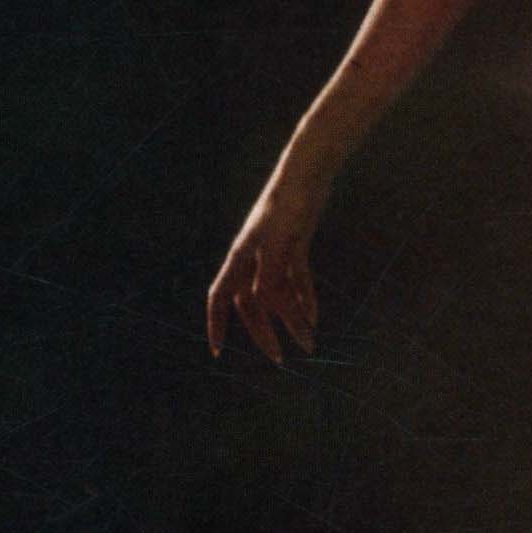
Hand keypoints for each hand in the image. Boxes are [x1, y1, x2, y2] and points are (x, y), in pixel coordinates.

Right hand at [206, 151, 329, 364]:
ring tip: (309, 342)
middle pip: (252, 305)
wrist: (309, 173)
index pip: (220, 298)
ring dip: (291, 319)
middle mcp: (253, 258)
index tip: (218, 352)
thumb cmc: (288, 203)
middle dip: (264, 333)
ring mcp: (274, 253)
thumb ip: (272, 275)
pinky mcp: (295, 246)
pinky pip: (296, 281)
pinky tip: (314, 318)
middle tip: (280, 360)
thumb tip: (270, 306)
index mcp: (240, 257)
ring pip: (278, 296)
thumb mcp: (279, 242)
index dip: (216, 325)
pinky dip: (305, 299)